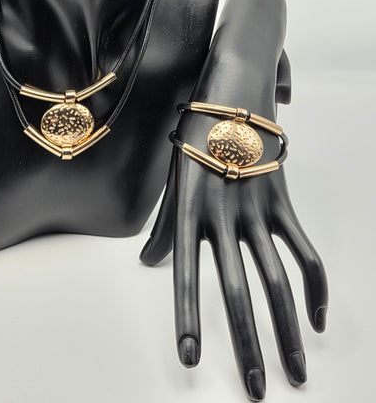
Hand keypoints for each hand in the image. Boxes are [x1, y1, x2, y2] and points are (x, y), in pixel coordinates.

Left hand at [140, 144, 327, 400]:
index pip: (186, 272)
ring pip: (278, 278)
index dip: (187, 315)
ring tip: (296, 371)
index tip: (189, 358)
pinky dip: (314, 285)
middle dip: (248, 343)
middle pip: (238, 287)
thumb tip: (146, 263)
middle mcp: (223, 212)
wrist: (233, 90)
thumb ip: (164, 225)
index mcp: (189, 208)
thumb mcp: (172, 177)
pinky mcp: (283, 200)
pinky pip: (304, 249)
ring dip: (288, 330)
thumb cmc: (195, 134)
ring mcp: (257, 207)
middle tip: (257, 389)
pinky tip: (316, 318)